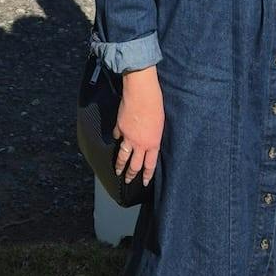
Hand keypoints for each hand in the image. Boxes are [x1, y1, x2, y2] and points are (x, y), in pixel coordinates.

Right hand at [114, 67, 163, 184]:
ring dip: (119, 165)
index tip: (144, 182)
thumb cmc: (156, 104)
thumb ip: (154, 135)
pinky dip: (116, 137)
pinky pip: (117, 135)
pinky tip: (116, 138)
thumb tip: (149, 140)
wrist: (141, 92)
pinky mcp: (120, 127)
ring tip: (117, 171)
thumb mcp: (160, 123)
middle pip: (134, 165)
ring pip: (122, 156)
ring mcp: (128, 137)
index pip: (150, 164)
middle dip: (131, 175)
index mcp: (153, 143)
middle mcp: (140, 143)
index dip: (147, 175)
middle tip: (127, 181)